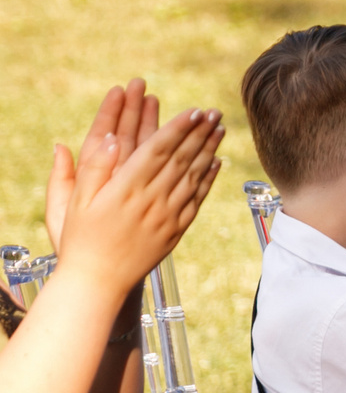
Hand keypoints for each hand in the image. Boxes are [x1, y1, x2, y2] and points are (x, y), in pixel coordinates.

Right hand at [48, 83, 224, 307]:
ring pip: (194, 176)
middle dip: (200, 132)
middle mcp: (151, 201)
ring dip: (209, 150)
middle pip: (182, 159)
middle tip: (215, 111)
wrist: (98, 282)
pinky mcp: (176, 231)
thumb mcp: (77, 202)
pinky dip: (208, 179)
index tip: (193, 111)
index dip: (177, 128)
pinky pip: (197, 199)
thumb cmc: (81, 239)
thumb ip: (94, 169)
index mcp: (125, 189)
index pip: (158, 150)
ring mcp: (167, 217)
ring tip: (221, 128)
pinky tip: (216, 162)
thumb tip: (109, 138)